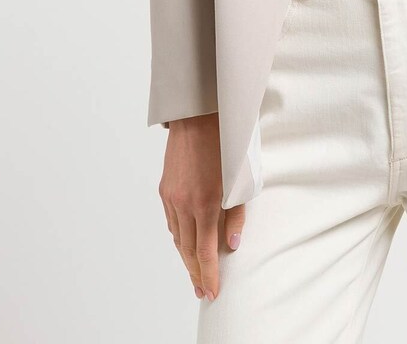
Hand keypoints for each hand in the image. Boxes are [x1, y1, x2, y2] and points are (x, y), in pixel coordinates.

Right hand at [158, 112, 245, 301]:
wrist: (199, 115)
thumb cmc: (227, 142)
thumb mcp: (242, 179)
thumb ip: (236, 215)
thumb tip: (231, 245)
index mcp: (205, 203)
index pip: (204, 252)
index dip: (208, 275)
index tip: (211, 292)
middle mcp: (183, 204)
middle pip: (187, 250)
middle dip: (196, 273)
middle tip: (202, 291)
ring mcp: (171, 196)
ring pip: (176, 237)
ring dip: (186, 256)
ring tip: (196, 271)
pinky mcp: (164, 188)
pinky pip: (170, 220)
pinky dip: (179, 235)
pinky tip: (185, 241)